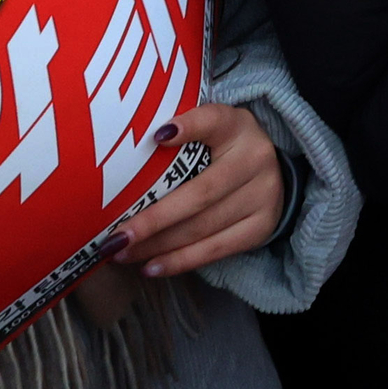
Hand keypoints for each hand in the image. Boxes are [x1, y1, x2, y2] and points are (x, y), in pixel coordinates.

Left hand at [114, 99, 285, 276]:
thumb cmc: (223, 152)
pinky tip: (151, 267)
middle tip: (116, 237)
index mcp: (238, 126)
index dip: (188, 127)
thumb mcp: (210, 131)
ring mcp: (263, 196)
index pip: (213, 121)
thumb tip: (131, 149)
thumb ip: (181, 134)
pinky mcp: (261, 227)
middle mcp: (256, 159)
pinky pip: (215, 250)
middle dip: (154, 219)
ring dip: (158, 245)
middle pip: (201, 193)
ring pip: (203, 227)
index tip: (155, 137)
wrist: (271, 176)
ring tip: (123, 253)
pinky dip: (179, 261)